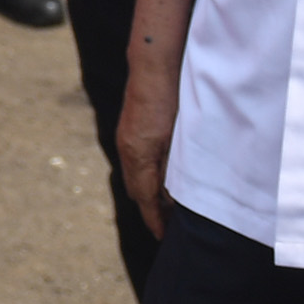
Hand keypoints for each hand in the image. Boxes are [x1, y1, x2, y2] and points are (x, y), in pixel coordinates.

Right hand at [113, 61, 176, 238]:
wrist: (153, 65)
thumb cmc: (172, 99)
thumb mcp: (178, 139)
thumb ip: (173, 168)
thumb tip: (172, 196)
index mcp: (139, 156)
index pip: (145, 200)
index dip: (155, 221)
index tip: (163, 237)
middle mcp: (127, 151)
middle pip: (136, 192)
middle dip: (151, 211)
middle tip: (169, 226)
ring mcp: (125, 140)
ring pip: (134, 178)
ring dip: (148, 193)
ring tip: (167, 206)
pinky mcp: (128, 131)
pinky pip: (134, 163)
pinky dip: (145, 176)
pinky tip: (160, 176)